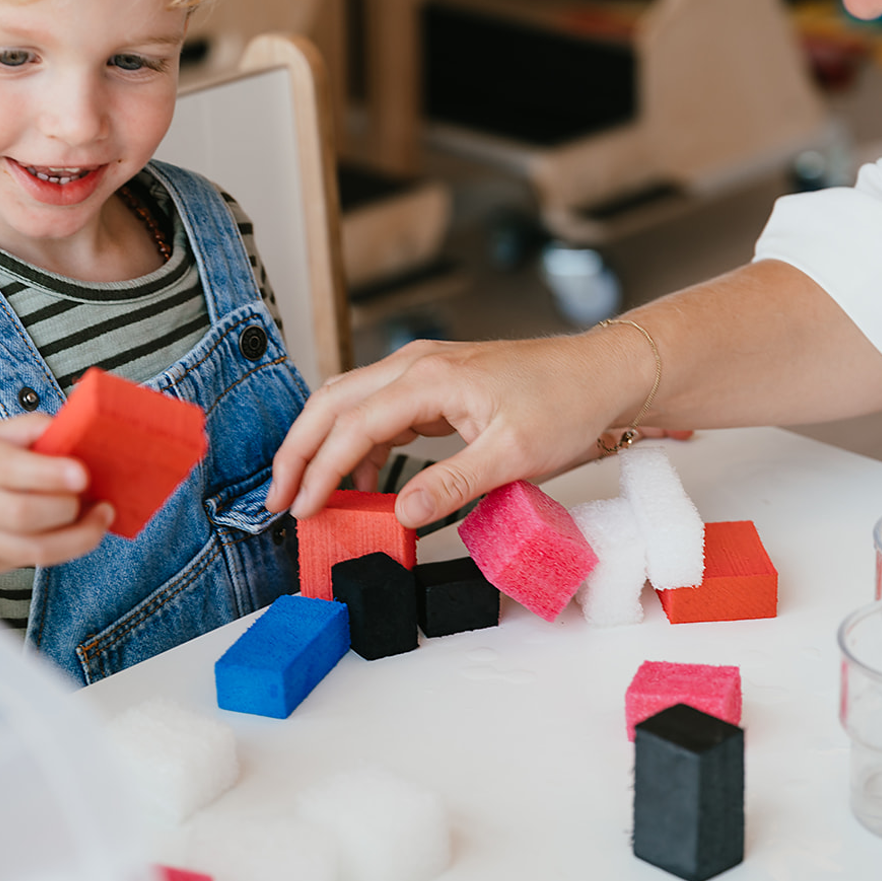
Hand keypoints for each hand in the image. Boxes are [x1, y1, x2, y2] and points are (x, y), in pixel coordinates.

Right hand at [0, 415, 113, 574]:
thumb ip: (25, 428)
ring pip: (34, 550)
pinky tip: (78, 530)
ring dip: (81, 535)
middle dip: (70, 504)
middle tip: (92, 489)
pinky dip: (64, 548)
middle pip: (26, 514)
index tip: (82, 472)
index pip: (10, 471)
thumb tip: (71, 426)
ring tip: (101, 515)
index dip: (51, 474)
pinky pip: (31, 563)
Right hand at [269, 332, 657, 528]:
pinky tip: (364, 479)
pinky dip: (361, 444)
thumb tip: (401, 514)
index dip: (321, 470)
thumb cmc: (565, 403)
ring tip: (316, 495)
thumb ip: (452, 484)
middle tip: (280, 498)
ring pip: (350, 404)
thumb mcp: (512, 455)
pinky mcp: (435, 386)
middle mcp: (416, 366)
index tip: (303, 509)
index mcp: (427, 377)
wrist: (600, 375)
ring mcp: (423, 372)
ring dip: (326, 447)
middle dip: (300, 450)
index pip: (353, 425)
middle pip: (333, 404)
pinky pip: (380, 412)